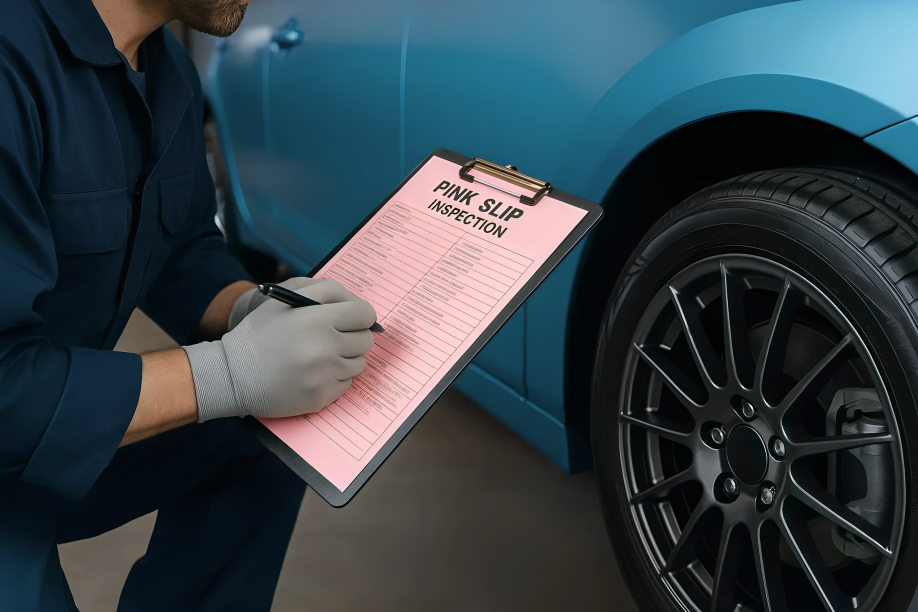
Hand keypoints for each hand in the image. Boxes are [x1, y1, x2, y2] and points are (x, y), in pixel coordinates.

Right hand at [184, 279, 376, 420]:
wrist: (233, 376)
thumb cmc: (259, 335)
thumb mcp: (285, 301)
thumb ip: (325, 293)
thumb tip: (359, 305)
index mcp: (316, 319)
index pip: (364, 313)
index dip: (360, 315)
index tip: (352, 319)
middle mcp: (325, 347)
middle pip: (366, 339)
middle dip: (353, 336)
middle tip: (333, 338)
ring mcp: (325, 375)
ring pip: (359, 362)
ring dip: (345, 358)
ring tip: (318, 357)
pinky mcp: (322, 396)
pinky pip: (346, 383)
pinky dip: (335, 378)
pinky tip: (312, 374)